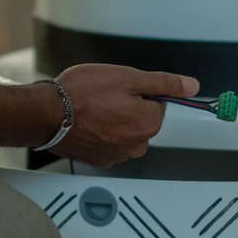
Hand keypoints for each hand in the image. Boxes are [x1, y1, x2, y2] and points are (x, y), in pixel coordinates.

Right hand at [51, 63, 196, 166]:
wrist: (46, 113)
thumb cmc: (81, 94)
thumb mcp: (127, 77)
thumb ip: (163, 83)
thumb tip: (191, 86)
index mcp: (148, 124)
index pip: (157, 103)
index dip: (139, 91)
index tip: (120, 87)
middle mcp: (136, 145)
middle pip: (141, 119)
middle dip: (127, 106)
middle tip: (104, 96)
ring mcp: (117, 155)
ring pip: (124, 131)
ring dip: (113, 119)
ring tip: (91, 108)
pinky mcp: (99, 159)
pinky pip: (108, 142)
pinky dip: (100, 131)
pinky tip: (85, 121)